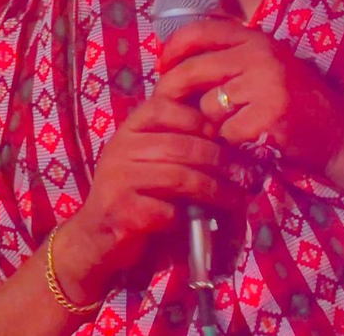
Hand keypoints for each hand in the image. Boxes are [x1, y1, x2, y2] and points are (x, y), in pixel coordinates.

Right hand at [54, 80, 246, 300]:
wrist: (98, 236)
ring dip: (216, 191)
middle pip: (182, 146)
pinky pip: (168, 211)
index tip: (227, 138)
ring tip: (236, 199)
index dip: (202, 121)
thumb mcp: (152, 157)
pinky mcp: (122, 211)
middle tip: (245, 174)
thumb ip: (179, 140)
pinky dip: (190, 217)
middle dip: (221, 161)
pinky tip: (202, 221)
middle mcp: (120, 148)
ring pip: (180, 178)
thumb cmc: (137, 191)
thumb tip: (232, 134)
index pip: (168, 108)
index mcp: (130, 128)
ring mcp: (118, 179)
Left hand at [157, 18, 343, 182]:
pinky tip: (252, 140)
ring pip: (208, 106)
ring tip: (237, 126)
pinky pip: (225, 132)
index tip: (162, 65)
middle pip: (194, 70)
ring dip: (214, 123)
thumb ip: (231, 59)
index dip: (174, 48)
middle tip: (171, 106)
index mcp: (258, 40)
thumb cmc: (296, 102)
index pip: (201, 31)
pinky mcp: (267, 117)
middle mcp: (261, 56)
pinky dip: (233, 143)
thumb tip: (175, 65)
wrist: (338, 134)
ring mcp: (265, 85)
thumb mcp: (267, 66)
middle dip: (175, 91)